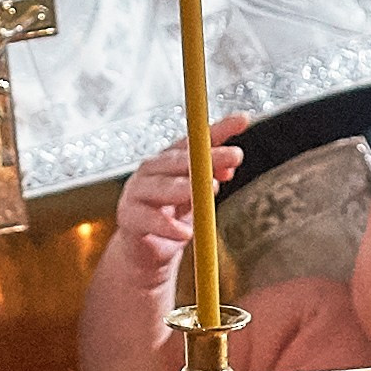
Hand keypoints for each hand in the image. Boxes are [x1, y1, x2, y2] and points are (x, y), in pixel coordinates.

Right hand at [111, 116, 246, 271]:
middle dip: (209, 157)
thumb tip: (229, 167)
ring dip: (186, 187)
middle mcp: (152, 169)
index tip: (242, 120)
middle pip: (180, 159)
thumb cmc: (169, 218)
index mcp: (169, 161)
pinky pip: (149, 219)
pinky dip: (168, 226)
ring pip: (162, 186)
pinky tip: (184, 233)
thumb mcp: (194, 197)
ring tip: (210, 190)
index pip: (195, 141)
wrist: (144, 251)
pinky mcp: (128, 216)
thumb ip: (209, 179)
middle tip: (235, 155)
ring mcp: (137, 191)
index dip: (219, 129)